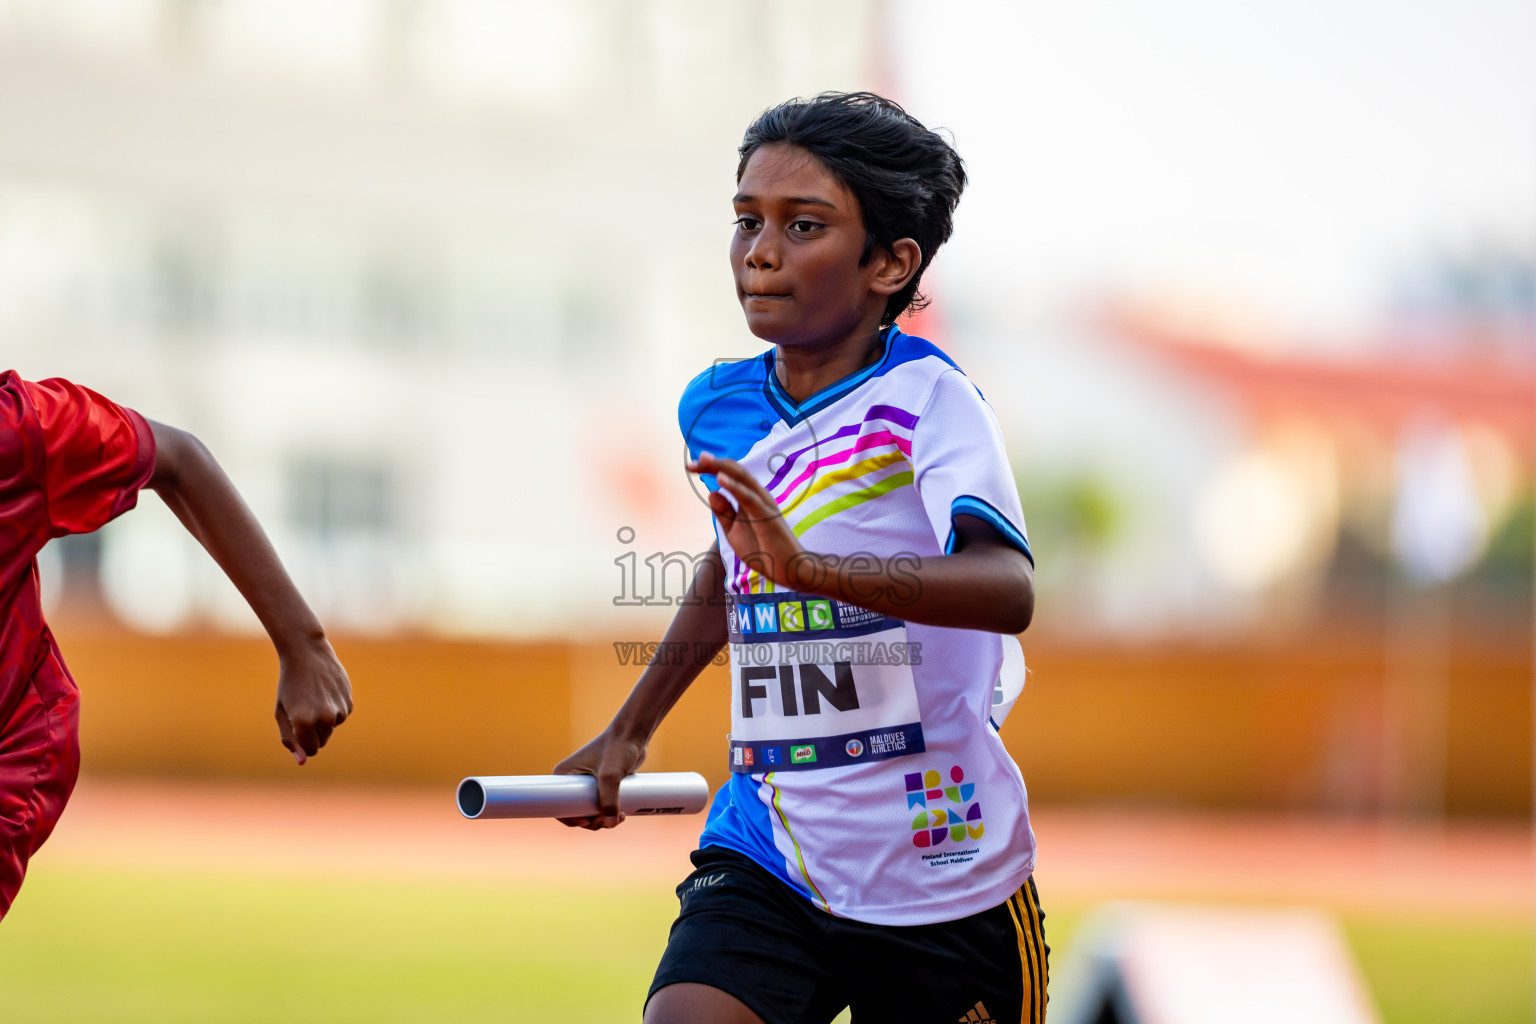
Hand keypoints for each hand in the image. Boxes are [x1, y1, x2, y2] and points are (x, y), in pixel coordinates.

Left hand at [274, 634, 352, 764]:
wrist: (307, 653)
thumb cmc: (290, 684)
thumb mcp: (282, 712)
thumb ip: (290, 739)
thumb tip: (302, 762)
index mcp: (303, 722)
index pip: (309, 751)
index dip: (302, 743)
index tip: (297, 728)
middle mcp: (324, 718)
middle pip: (321, 742)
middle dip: (312, 733)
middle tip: (303, 709)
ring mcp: (339, 710)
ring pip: (331, 729)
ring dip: (323, 720)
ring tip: (314, 698)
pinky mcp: (349, 703)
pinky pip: (340, 717)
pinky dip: (334, 710)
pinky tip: (326, 692)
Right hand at [553, 727, 647, 829]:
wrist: (634, 735)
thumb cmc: (618, 748)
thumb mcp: (611, 776)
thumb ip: (609, 800)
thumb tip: (610, 823)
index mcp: (564, 776)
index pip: (559, 807)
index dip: (572, 819)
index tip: (589, 822)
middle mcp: (572, 780)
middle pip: (576, 813)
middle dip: (592, 821)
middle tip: (609, 820)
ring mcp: (587, 784)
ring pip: (590, 812)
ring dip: (603, 820)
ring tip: (620, 816)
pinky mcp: (601, 786)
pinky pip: (601, 807)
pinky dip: (609, 814)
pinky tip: (622, 814)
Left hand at [688, 452, 813, 589]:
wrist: (785, 569)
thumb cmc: (762, 549)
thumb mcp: (734, 530)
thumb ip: (724, 512)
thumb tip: (711, 491)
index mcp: (750, 497)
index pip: (729, 475)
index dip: (710, 468)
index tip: (690, 467)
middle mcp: (758, 495)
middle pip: (735, 471)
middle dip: (713, 464)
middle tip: (691, 462)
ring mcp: (763, 503)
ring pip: (742, 478)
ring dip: (722, 468)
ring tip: (704, 460)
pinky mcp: (766, 515)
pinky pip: (749, 497)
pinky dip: (735, 487)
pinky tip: (720, 479)